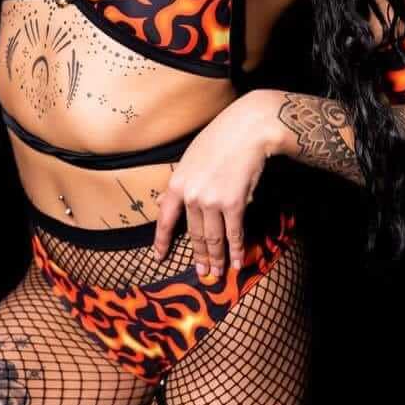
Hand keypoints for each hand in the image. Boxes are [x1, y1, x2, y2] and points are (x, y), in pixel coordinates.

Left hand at [151, 91, 276, 281]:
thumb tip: (160, 202)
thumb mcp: (189, 159)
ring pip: (213, 238)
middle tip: (201, 273)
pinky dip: (237, 250)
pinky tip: (238, 262)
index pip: (165, 219)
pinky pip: (234, 233)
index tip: (159, 257)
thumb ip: (177, 184)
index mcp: (177, 183)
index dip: (162, 241)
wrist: (246, 130)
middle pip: (194, 234)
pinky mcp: (234, 204)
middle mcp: (191, 196)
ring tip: (218, 273)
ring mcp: (212, 201)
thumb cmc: (218, 140)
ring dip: (217, 258)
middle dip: (199, 255)